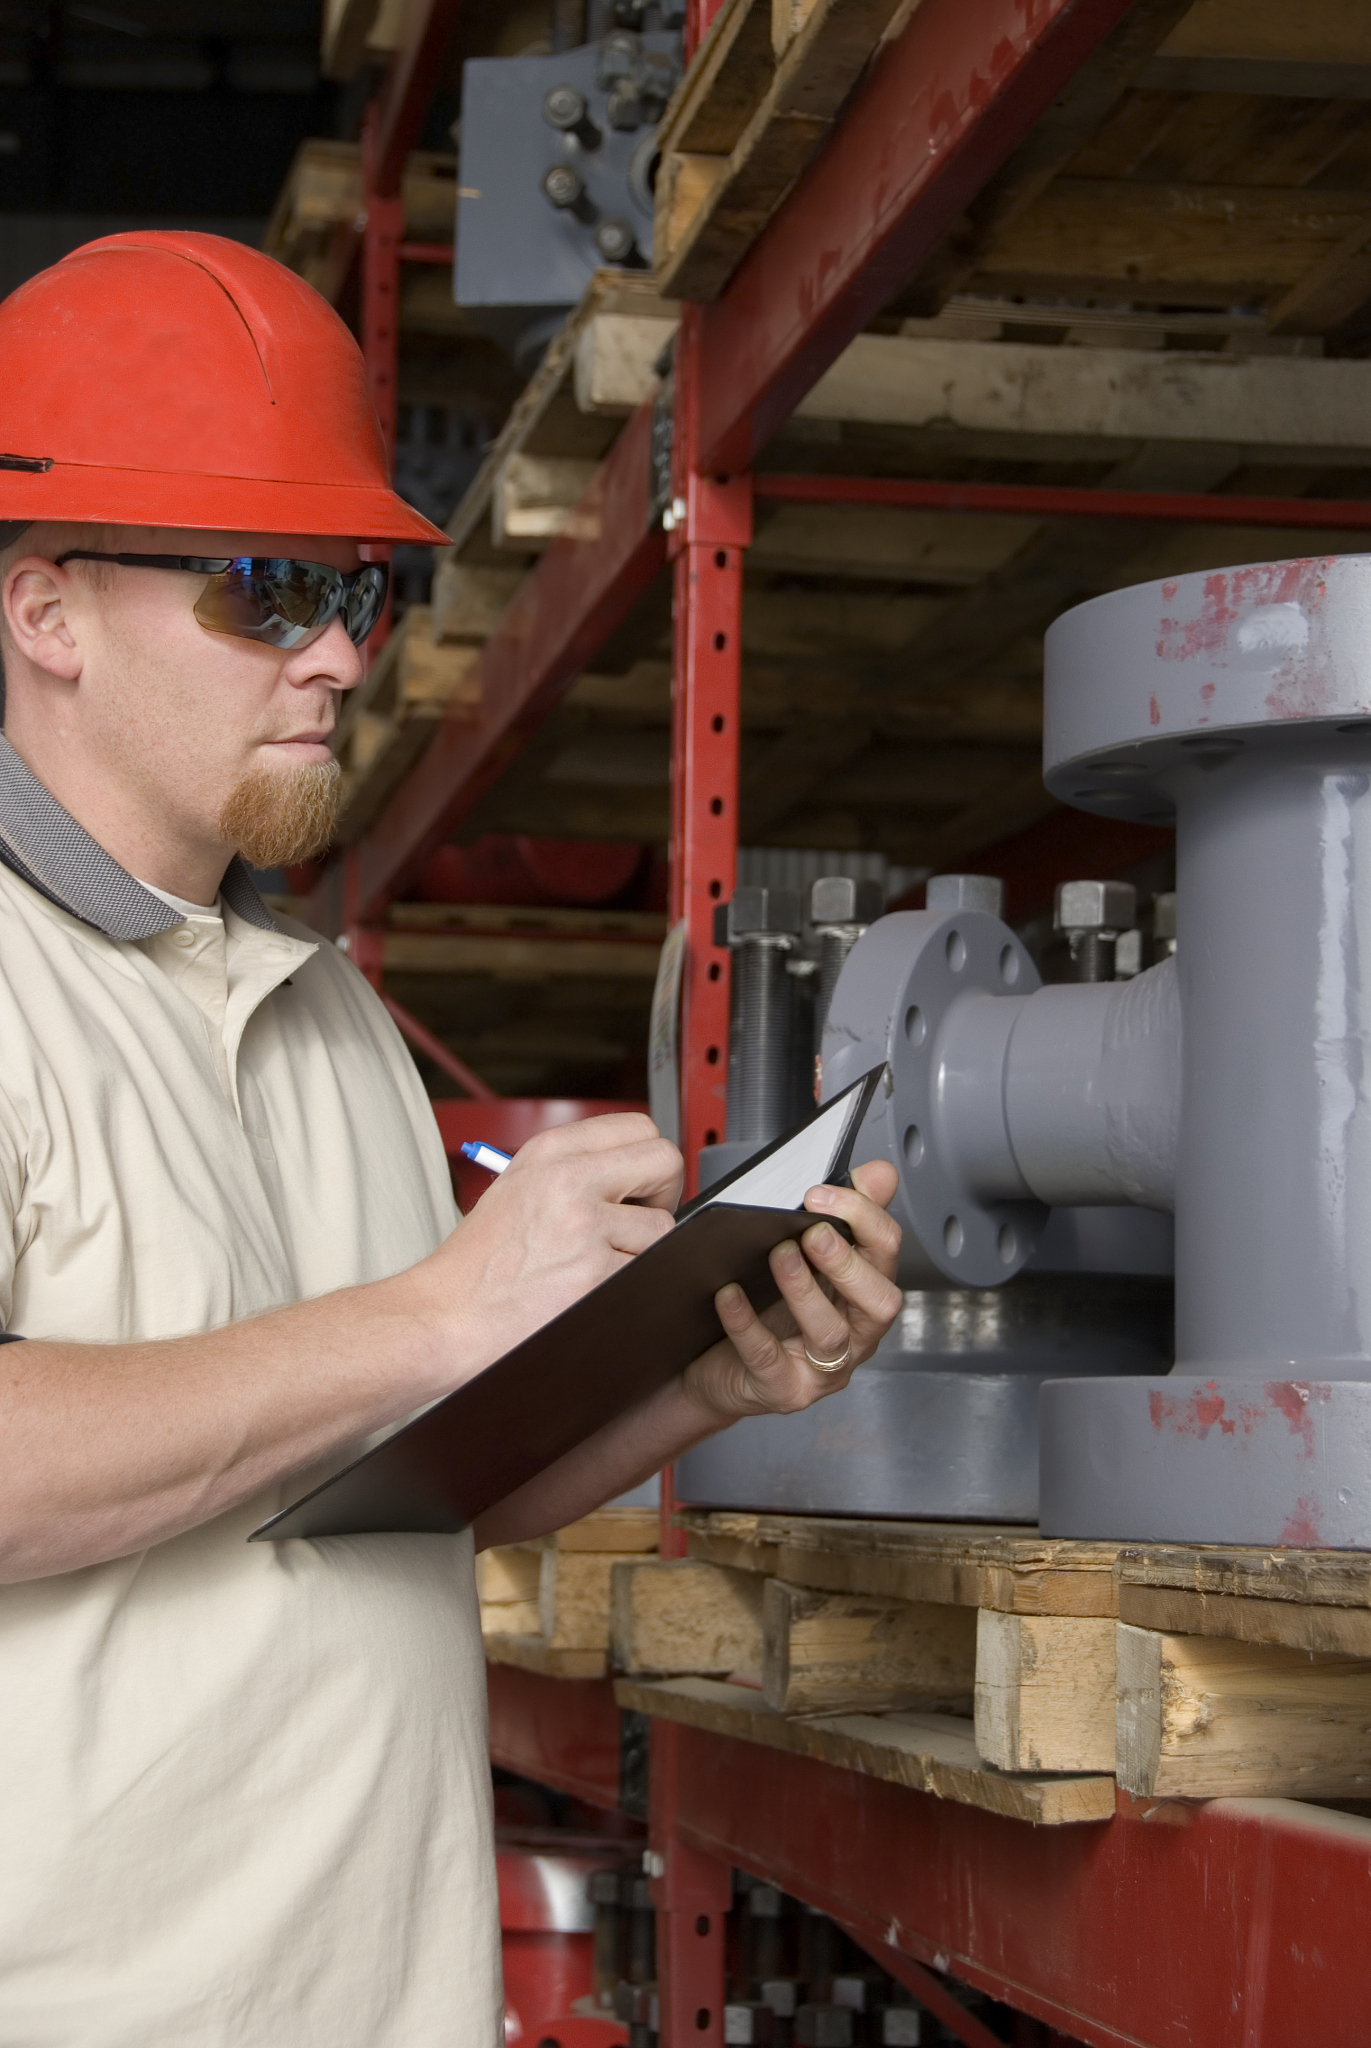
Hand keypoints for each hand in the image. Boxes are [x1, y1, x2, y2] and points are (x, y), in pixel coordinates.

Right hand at [421, 1114, 682, 1361]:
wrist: (445, 1317)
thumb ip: (576, 1170)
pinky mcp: (596, 1273)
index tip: (639, 1186)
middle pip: (665, 1162)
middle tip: (635, 1224)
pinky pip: (648, 1274)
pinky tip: (592, 1292)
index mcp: (550, 1151)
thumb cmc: (477, 1266)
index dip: (648, 1162)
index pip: (639, 1128)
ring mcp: (585, 1226)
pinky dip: (631, 1288)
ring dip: (642, 1252)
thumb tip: (637, 1174)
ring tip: (597, 1267)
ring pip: (662, 1228)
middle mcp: (569, 1179)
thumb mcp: (518, 1188)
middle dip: (662, 1196)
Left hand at [682, 1160, 901, 1422]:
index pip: (887, 1252)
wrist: (713, 1364)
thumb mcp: (803, 1257)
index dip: (863, 1219)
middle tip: (814, 1233)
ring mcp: (822, 1368)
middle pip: (879, 1302)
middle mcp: (854, 1333)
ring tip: (777, 1256)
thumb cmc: (764, 1308)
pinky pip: (769, 1359)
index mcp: (863, 1292)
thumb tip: (877, 1173)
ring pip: (830, 1334)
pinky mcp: (784, 1390)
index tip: (822, 1194)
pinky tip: (729, 1295)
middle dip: (849, 1264)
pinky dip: (748, 1324)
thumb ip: (841, 1215)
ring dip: (805, 1291)